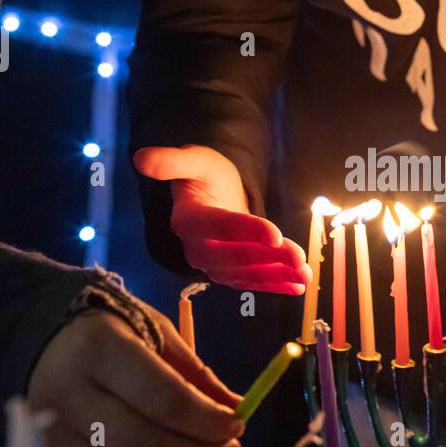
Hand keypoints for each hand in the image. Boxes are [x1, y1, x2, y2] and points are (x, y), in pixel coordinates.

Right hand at [29, 307, 243, 446]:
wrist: (34, 344)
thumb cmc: (105, 333)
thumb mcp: (153, 331)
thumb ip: (194, 373)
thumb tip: (236, 409)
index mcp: (99, 351)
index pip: (164, 399)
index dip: (207, 421)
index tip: (236, 424)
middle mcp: (69, 396)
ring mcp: (53, 436)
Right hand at [134, 144, 310, 293]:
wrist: (209, 194)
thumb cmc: (203, 174)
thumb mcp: (192, 160)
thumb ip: (171, 160)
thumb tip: (141, 158)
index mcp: (188, 219)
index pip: (221, 226)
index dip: (248, 231)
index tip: (275, 233)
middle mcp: (198, 248)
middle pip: (236, 256)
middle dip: (269, 259)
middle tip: (298, 258)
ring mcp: (214, 264)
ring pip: (247, 273)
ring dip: (278, 276)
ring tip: (305, 276)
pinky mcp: (230, 272)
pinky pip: (253, 282)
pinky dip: (276, 286)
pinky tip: (298, 288)